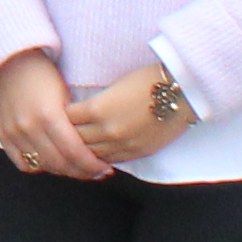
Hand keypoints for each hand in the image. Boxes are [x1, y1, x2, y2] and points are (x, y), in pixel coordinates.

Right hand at [0, 48, 102, 181]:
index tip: (105, 169)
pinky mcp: (2, 135)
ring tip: (76, 168)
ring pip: (43, 166)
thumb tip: (94, 146)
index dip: (92, 166)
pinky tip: (50, 162)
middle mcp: (29, 127)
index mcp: (49, 115)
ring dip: (62, 171)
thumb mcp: (66, 94)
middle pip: (60, 164)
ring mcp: (13, 133)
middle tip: (95, 172)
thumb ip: (76, 122)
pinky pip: (22, 163)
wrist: (8, 60)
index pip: (75, 153)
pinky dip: (38, 166)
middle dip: (81, 172)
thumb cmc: (41, 72)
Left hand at [71, 64, 193, 167]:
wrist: (180, 92)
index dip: (62, 116)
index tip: (60, 113)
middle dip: (68, 135)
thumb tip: (79, 113)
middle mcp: (107, 130)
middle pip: (76, 139)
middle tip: (64, 133)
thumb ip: (95, 103)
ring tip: (78, 145)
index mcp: (98, 109)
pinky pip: (110, 161)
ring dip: (83, 149)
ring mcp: (123, 144)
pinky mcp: (137, 153)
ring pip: (91, 154)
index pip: (66, 119)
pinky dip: (100, 158)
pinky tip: (96, 153)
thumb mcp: (113, 87)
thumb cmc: (147, 80)